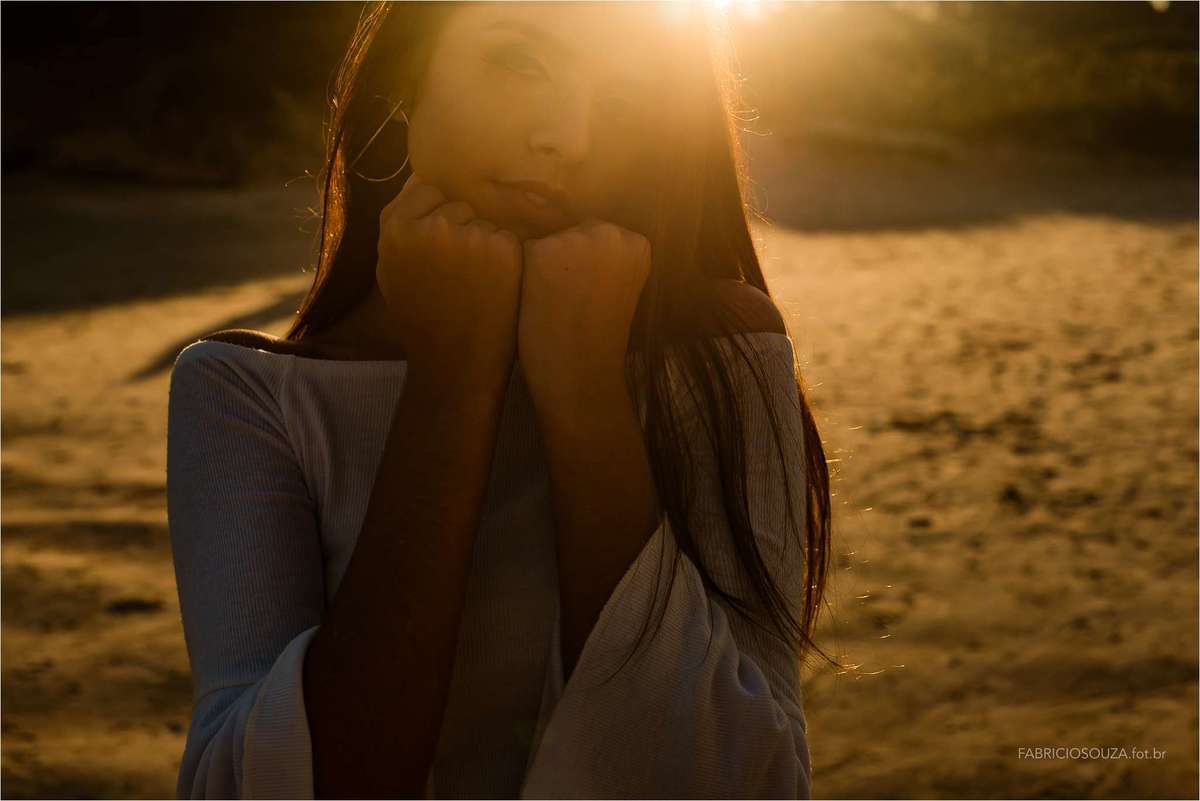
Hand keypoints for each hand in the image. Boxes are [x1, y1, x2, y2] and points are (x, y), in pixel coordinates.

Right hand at [376, 172, 522, 383]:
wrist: (455, 359)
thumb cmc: (421, 316)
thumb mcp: (390, 268)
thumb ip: (400, 225)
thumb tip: (420, 180)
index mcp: (396, 228)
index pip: (425, 188)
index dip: (436, 213)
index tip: (440, 242)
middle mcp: (432, 225)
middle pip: (458, 203)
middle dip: (461, 226)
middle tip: (459, 269)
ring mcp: (470, 235)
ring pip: (484, 220)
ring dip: (485, 241)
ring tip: (476, 279)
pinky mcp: (503, 247)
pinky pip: (506, 237)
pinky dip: (505, 256)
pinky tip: (494, 285)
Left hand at [517, 220, 651, 401]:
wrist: (581, 373)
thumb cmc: (600, 338)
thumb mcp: (620, 287)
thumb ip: (606, 258)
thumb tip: (577, 240)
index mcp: (636, 242)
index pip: (598, 237)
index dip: (588, 269)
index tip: (594, 297)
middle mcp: (609, 231)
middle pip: (571, 233)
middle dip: (566, 262)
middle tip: (573, 303)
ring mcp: (574, 237)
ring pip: (547, 244)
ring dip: (543, 270)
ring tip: (555, 305)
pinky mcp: (540, 250)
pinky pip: (522, 256)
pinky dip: (524, 279)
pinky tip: (537, 304)